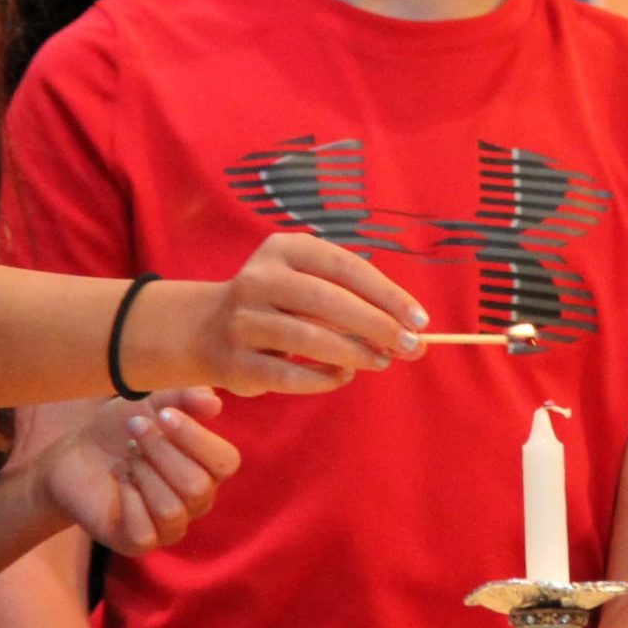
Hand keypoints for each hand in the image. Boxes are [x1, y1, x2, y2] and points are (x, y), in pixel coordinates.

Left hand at [42, 388, 240, 553]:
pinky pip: (145, 531)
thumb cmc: (120, 429)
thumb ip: (185, 398)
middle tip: (135, 431)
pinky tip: (120, 484)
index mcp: (208, 468)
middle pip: (197, 486)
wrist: (75, 455)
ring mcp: (170, 526)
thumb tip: (214, 403)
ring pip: (171, 509)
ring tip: (127, 459)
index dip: (197, 438)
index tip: (163, 415)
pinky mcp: (139, 542)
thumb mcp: (151, 403)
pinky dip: (128, 501)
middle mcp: (197, 501)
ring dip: (144, 474)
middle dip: (161, 452)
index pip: (225, 462)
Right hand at [147, 233, 427, 396]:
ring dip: (355, 353)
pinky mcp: (236, 361)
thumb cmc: (279, 305)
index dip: (387, 294)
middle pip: (329, 301)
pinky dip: (323, 378)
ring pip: (309, 338)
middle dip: (377, 326)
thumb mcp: (309, 284)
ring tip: (382, 361)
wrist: (206, 329)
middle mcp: (260, 278)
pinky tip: (343, 376)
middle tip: (410, 346)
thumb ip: (357, 302)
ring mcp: (243, 320)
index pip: (345, 266)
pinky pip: (289, 375)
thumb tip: (414, 332)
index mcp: (285, 249)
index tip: (420, 320)